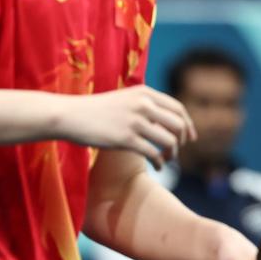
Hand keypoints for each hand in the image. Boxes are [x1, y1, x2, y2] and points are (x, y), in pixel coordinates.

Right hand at [56, 85, 196, 169]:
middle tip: (176, 151)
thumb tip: (167, 122)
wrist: (70, 115)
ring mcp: (135, 121)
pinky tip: (158, 167)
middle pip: (178, 125)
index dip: (188, 124)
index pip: (178, 108)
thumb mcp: (126, 99)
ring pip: (169, 140)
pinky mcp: (126, 138)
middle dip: (181, 140)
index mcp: (145, 93)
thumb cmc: (96, 110)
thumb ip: (146, 106)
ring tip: (167, 159)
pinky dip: (160, 162)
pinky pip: (153, 153)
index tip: (190, 138)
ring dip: (172, 154)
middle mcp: (144, 104)